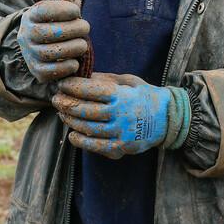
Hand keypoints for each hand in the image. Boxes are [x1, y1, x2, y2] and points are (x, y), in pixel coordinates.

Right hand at [16, 0, 88, 83]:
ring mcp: (29, 54)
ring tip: (83, 44)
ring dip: (73, 48)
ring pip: (51, 53)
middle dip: (74, 29)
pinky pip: (51, 71)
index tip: (76, 11)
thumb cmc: (52, 24)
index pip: (43, 11)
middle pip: (49, 33)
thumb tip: (74, 0)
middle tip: (85, 27)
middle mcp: (26, 35)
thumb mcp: (56, 10)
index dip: (63, 10)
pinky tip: (75, 61)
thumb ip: (68, 3)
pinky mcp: (36, 70)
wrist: (37, 45)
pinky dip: (67, 67)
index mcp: (30, 16)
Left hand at [52, 73, 189, 158]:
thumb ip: (104, 79)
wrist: (167, 119)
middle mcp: (121, 115)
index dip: (73, 86)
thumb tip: (81, 75)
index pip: (91, 90)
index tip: (62, 83)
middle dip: (66, 103)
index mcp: (122, 95)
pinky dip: (81, 142)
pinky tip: (72, 134)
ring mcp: (121, 133)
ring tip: (62, 113)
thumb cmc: (143, 95)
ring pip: (88, 128)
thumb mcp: (127, 81)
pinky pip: (96, 147)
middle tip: (56, 98)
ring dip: (70, 120)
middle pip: (85, 110)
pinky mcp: (122, 148)